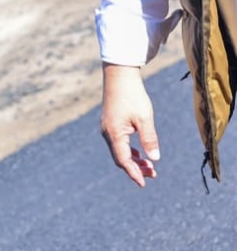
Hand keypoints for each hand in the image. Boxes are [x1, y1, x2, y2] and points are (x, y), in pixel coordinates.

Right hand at [100, 63, 158, 186]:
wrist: (119, 76)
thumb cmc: (133, 96)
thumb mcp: (145, 118)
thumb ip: (149, 139)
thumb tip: (154, 159)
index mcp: (114, 133)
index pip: (124, 160)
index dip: (134, 173)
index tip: (144, 183)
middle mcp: (107, 133)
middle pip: (120, 158)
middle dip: (135, 168)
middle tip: (153, 175)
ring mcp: (107, 128)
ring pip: (118, 151)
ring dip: (133, 160)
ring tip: (150, 167)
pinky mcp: (109, 123)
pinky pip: (118, 143)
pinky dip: (129, 151)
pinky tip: (140, 153)